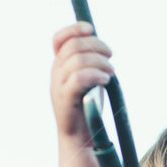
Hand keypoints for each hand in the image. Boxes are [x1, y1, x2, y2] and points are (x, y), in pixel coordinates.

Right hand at [50, 21, 113, 140]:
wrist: (80, 136)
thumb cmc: (88, 107)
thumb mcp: (88, 79)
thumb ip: (90, 62)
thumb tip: (102, 46)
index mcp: (60, 66)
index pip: (59, 39)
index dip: (74, 29)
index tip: (91, 29)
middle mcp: (56, 73)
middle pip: (73, 46)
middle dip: (96, 46)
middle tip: (110, 58)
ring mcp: (59, 86)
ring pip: (76, 60)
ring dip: (99, 62)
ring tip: (111, 73)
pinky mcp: (66, 100)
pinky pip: (78, 79)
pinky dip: (95, 75)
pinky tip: (105, 80)